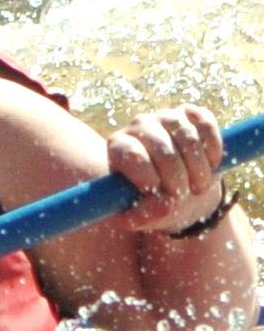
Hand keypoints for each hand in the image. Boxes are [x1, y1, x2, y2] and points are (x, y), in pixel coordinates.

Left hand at [107, 105, 231, 234]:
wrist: (182, 190)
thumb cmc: (154, 203)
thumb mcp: (142, 217)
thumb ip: (142, 216)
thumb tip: (163, 206)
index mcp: (118, 147)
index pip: (131, 155)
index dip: (148, 176)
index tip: (159, 194)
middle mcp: (139, 126)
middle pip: (162, 149)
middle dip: (178, 178)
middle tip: (185, 195)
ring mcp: (165, 117)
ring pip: (187, 136)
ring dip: (198, 167)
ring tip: (198, 187)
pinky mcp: (191, 113)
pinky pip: (206, 123)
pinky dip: (212, 147)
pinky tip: (211, 164)